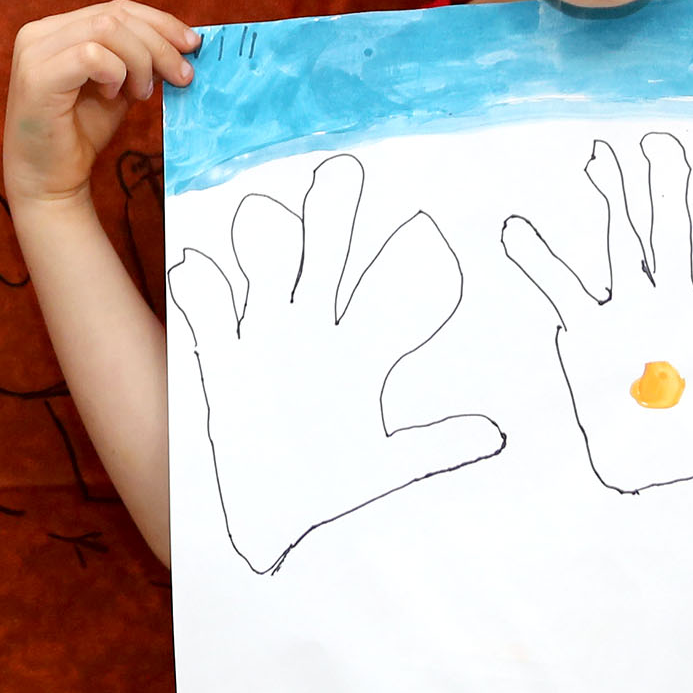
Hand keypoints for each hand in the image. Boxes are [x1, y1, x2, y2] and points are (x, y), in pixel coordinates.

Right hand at [4, 2, 198, 209]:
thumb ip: (138, 58)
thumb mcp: (119, 84)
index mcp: (56, 30)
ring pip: (106, 29)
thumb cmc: (81, 132)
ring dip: (139, 61)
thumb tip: (182, 40)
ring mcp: (33, 53)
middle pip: (114, 15)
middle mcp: (38, 33)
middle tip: (182, 76)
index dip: (159, 22)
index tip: (191, 45)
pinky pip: (90, 55)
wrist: (49, 180)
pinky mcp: (36, 77)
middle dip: (158, 44)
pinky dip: (115, 73)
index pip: (115, 8)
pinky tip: (113, 96)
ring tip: (143, 93)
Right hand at [165, 152, 503, 572]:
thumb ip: (435, 445)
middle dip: (332, 217)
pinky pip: (207, 317)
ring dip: (264, 246)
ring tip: (264, 217)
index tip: (423, 221)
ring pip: (267, 271)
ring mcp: (265, 340)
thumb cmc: (333, 487)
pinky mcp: (223, 364)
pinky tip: (197, 268)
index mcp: (362, 350)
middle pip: (326, 257)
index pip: (391, 291)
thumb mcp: (388, 467)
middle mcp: (314, 329)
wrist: (270, 520)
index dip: (407, 258)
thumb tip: (496, 435)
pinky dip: (202, 293)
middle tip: (343, 173)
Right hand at [500, 132, 692, 495]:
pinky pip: (560, 287)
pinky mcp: (586, 334)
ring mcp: (627, 313)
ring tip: (603, 156)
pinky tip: (518, 228)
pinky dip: (538, 260)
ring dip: (613, 202)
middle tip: (664, 144)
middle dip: (668, 190)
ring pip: (622, 243)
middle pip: (671, 234)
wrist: (652, 469)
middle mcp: (671, 303)